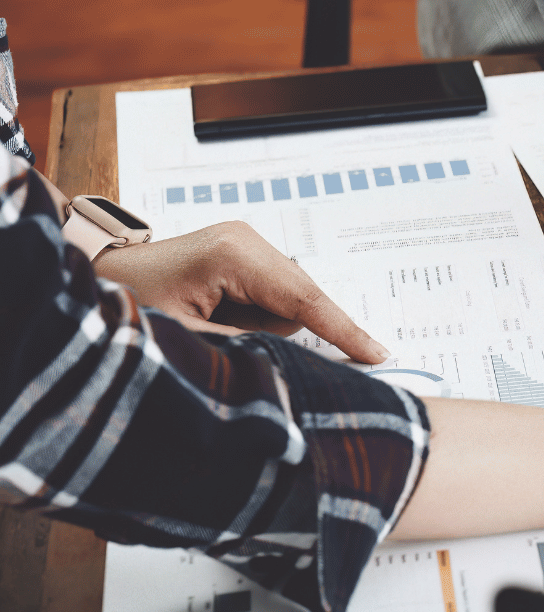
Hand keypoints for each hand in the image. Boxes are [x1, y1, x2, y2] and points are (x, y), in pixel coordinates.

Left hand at [92, 221, 387, 363]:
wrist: (98, 273)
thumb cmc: (127, 299)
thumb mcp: (184, 335)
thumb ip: (243, 350)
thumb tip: (291, 371)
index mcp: (235, 254)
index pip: (305, 298)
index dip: (343, 330)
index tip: (377, 354)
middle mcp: (247, 240)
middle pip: (300, 299)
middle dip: (283, 331)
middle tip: (234, 344)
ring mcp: (246, 243)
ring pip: (287, 301)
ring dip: (264, 326)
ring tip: (213, 329)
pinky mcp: (241, 254)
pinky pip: (272, 296)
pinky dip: (257, 318)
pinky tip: (221, 321)